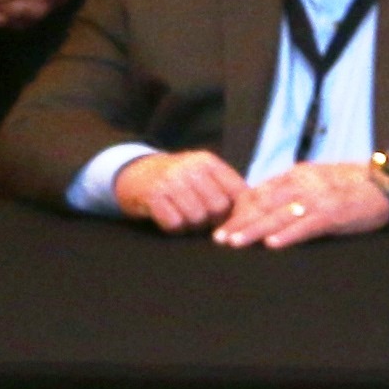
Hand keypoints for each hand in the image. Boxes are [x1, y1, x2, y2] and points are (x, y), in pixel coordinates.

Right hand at [112, 150, 245, 230]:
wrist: (134, 174)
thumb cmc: (176, 180)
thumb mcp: (201, 175)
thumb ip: (226, 188)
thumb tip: (254, 214)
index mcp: (207, 161)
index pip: (238, 191)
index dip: (240, 212)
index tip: (236, 223)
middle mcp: (190, 167)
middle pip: (218, 208)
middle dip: (212, 220)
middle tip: (201, 217)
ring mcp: (171, 180)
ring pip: (197, 218)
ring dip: (191, 225)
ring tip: (183, 215)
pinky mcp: (153, 195)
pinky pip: (175, 223)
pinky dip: (174, 227)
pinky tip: (169, 217)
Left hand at [210, 159, 388, 247]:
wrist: (386, 184)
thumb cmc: (350, 185)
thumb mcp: (317, 180)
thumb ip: (292, 190)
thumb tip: (264, 204)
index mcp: (297, 174)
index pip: (260, 192)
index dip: (239, 209)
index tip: (222, 223)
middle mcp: (304, 183)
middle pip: (264, 203)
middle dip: (239, 221)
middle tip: (219, 237)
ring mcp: (319, 198)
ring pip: (279, 215)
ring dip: (255, 230)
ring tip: (235, 242)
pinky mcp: (334, 213)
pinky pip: (307, 225)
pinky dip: (289, 235)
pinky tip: (272, 244)